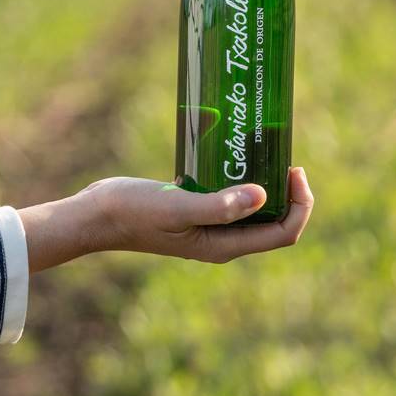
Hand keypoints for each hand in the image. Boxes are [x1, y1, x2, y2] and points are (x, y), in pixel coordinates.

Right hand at [18, 167, 312, 272]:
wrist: (96, 215)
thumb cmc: (134, 212)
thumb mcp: (178, 206)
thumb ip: (218, 204)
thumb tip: (262, 195)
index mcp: (224, 245)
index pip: (282, 233)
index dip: (299, 206)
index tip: (294, 170)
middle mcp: (222, 239)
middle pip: (274, 222)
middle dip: (290, 193)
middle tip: (285, 155)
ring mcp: (209, 226)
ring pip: (254, 208)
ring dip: (268, 184)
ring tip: (266, 150)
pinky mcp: (196, 209)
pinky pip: (231, 197)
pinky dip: (242, 178)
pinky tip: (236, 152)